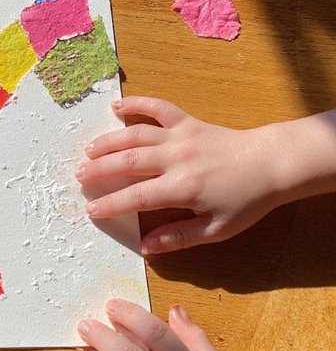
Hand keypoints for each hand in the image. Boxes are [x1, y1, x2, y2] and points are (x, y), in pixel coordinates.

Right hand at [76, 96, 282, 252]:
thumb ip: (180, 237)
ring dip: (109, 142)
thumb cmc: (246, 200)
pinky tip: (115, 106)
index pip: (137, 197)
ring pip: (135, 135)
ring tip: (88, 151)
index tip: (92, 211)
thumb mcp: (217, 229)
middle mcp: (176, 158)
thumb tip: (147, 246)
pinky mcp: (188, 122)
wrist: (271, 164)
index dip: (111, 204)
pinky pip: (158, 107)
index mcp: (183, 187)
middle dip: (99, 170)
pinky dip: (136, 104)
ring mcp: (181, 136)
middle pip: (128, 162)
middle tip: (79, 178)